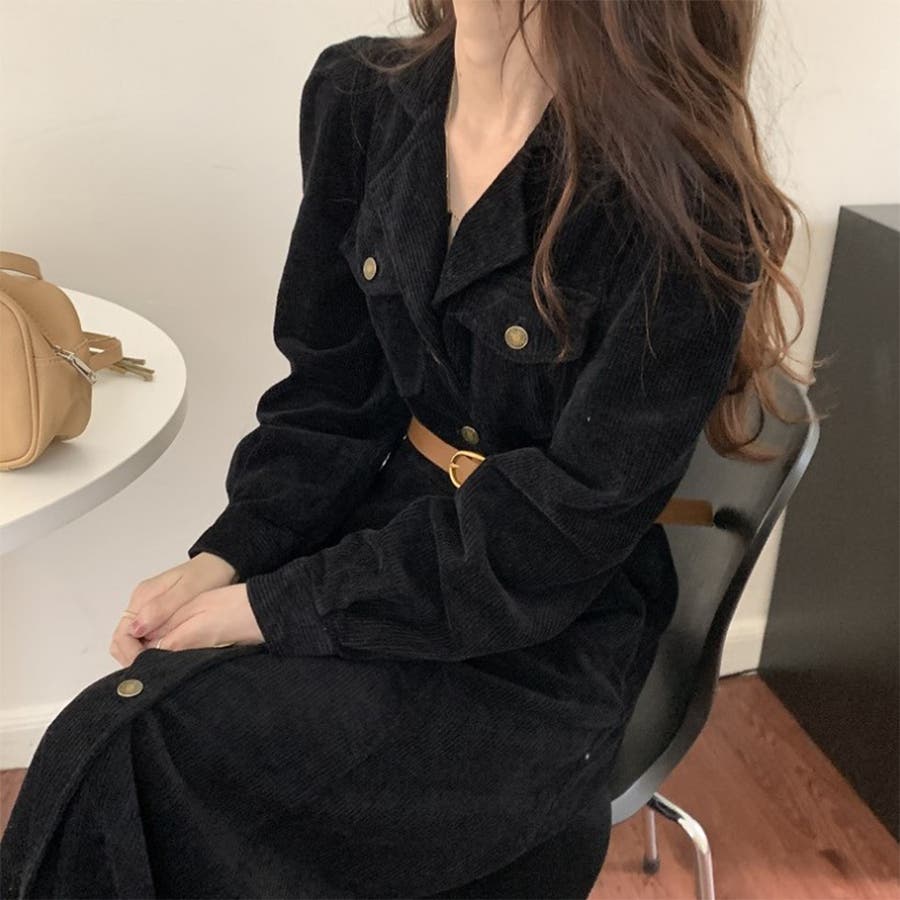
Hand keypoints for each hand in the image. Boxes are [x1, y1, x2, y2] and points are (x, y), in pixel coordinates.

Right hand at [110, 552, 240, 667]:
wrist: (220, 565)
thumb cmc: (207, 576)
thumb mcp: (186, 591)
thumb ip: (161, 609)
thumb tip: (136, 629)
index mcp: (143, 597)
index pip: (122, 634)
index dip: (131, 654)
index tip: (149, 664)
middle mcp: (141, 604)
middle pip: (122, 640)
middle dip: (132, 657)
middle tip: (155, 668)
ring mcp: (148, 609)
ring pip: (131, 641)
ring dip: (140, 655)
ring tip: (162, 663)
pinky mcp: (158, 615)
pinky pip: (145, 637)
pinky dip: (150, 648)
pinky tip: (167, 653)